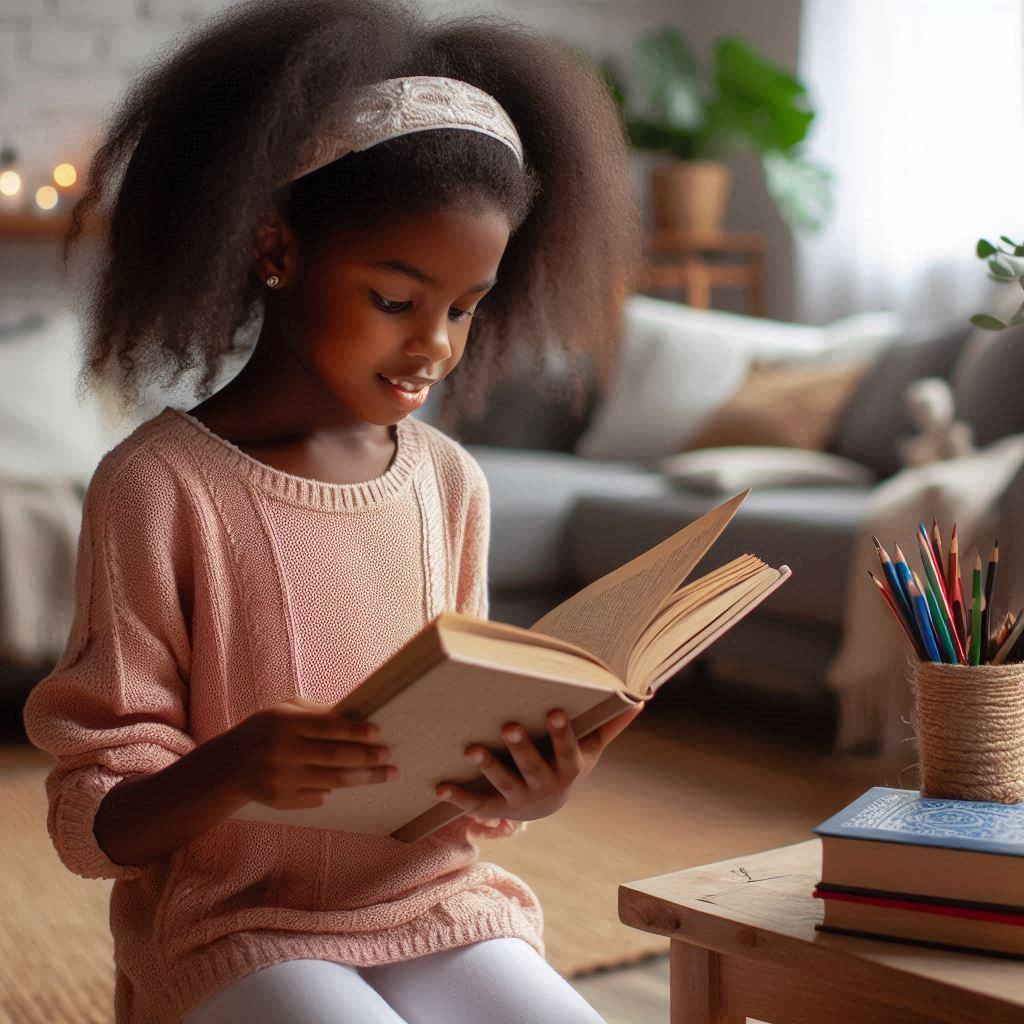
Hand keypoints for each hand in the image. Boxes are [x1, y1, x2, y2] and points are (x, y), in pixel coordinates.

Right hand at [217, 695, 395, 809]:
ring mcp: (281, 780)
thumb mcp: (286, 710)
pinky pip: (319, 797)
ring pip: (333, 781)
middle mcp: (281, 752)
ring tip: (386, 773)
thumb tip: (358, 719)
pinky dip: (332, 789)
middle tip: (388, 755)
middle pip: (335, 757)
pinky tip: (339, 782)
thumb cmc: (267, 729)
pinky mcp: (281, 801)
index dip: (355, 731)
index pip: (327, 727)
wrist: (230, 765)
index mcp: (284, 724)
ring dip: (364, 778)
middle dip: (367, 757)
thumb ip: (319, 712)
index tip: (378, 733)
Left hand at [435, 702, 645, 821]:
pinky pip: (476, 804)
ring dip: (488, 767)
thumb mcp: (590, 749)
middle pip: (532, 767)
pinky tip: (439, 785)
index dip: (561, 732)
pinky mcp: (496, 808)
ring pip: (503, 784)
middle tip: (508, 724)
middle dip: (520, 747)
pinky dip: (457, 797)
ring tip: (471, 748)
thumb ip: (610, 725)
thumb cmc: (569, 764)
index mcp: (568, 769)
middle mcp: (544, 786)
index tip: (553, 710)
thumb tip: (640, 698)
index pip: (566, 749)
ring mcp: (519, 799)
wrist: (548, 805)